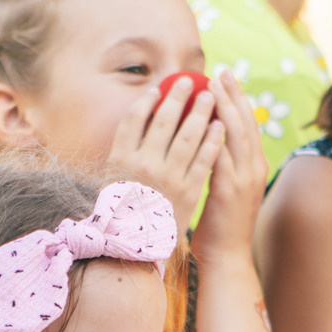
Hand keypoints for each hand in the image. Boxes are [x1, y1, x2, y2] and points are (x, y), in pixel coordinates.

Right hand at [105, 75, 222, 223]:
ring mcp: (168, 178)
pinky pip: (203, 160)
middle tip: (189, 81)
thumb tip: (142, 125)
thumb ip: (125, 154)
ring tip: (209, 96)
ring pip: (187, 137)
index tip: (157, 89)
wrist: (135, 250)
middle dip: (178, 98)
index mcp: (120, 160)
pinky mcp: (188, 192)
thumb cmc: (122, 213)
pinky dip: (212, 141)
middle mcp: (144, 166)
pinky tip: (219, 126)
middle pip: (163, 122)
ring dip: (200, 113)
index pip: (133, 120)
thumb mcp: (113, 180)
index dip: (146, 102)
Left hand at [187, 69, 266, 263]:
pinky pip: (223, 155)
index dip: (238, 99)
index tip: (226, 79)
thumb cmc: (221, 226)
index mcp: (254, 167)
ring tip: (212, 85)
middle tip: (222, 71)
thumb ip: (222, 167)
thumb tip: (208, 145)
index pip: (247, 125)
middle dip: (234, 94)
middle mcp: (254, 169)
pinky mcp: (228, 190)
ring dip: (225, 106)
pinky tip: (207, 117)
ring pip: (236, 133)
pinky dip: (216, 134)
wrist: (227, 258)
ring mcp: (244, 179)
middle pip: (245, 122)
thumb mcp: (226, 191)